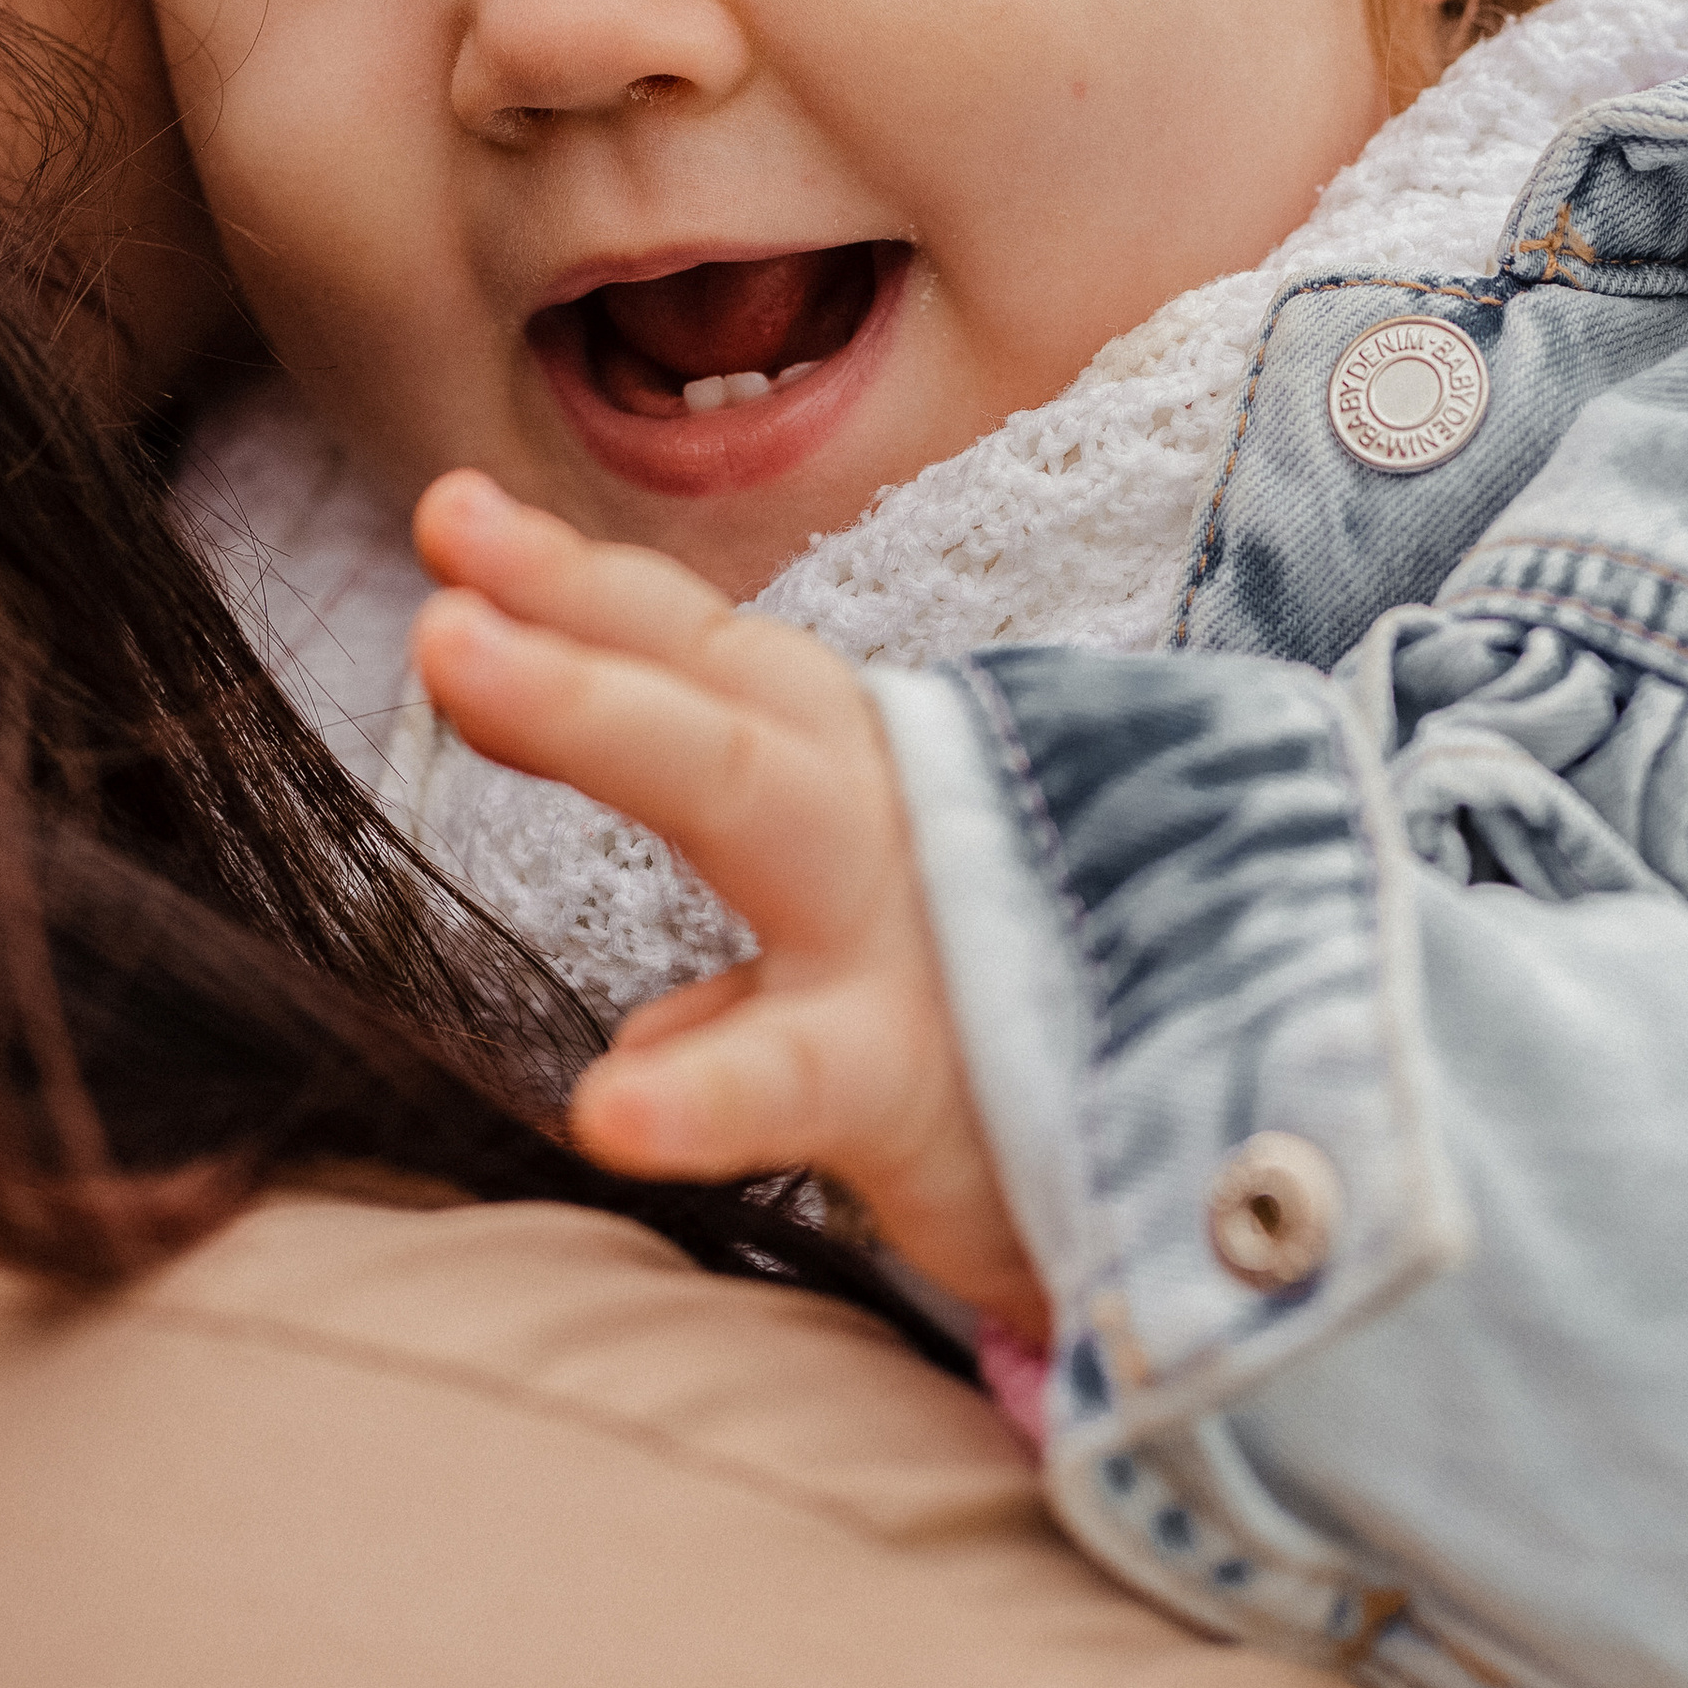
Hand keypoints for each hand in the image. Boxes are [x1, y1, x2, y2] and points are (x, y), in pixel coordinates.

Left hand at [411, 472, 1045, 1337]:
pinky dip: (700, 1087)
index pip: (705, 665)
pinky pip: (796, 1076)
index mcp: (853, 789)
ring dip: (593, 709)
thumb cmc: (1031, 1068)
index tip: (454, 519)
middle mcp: (873, 823)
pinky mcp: (918, 1075)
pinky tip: (605, 1103)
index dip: (578, 589)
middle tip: (437, 553)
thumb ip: (747, 1009)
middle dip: (567, 611)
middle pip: (708, 691)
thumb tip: (642, 1044)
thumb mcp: (873, 1007)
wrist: (1250, 1168)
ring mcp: (896, 933)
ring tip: (452, 653)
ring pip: (741, 791)